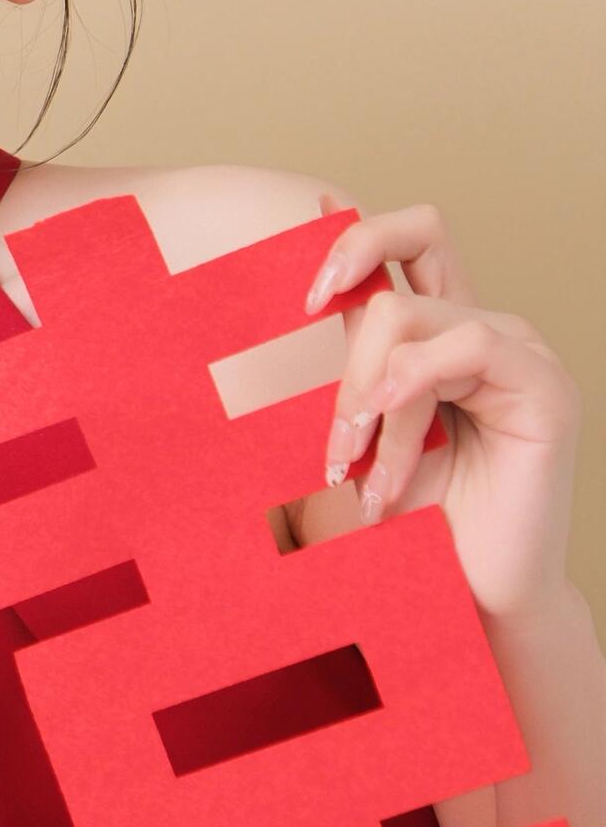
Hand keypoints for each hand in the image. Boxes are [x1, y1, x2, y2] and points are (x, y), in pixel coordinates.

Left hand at [307, 198, 581, 621]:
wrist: (464, 593)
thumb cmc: (404, 517)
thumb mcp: (352, 427)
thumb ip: (335, 361)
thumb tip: (283, 296)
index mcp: (436, 329)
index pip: (405, 236)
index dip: (352, 233)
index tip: (301, 298)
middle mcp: (480, 326)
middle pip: (411, 237)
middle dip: (341, 324)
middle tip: (325, 421)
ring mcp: (517, 351)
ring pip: (409, 316)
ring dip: (365, 397)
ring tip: (355, 472)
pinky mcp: (542, 386)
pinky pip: (464, 345)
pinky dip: (409, 390)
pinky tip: (385, 445)